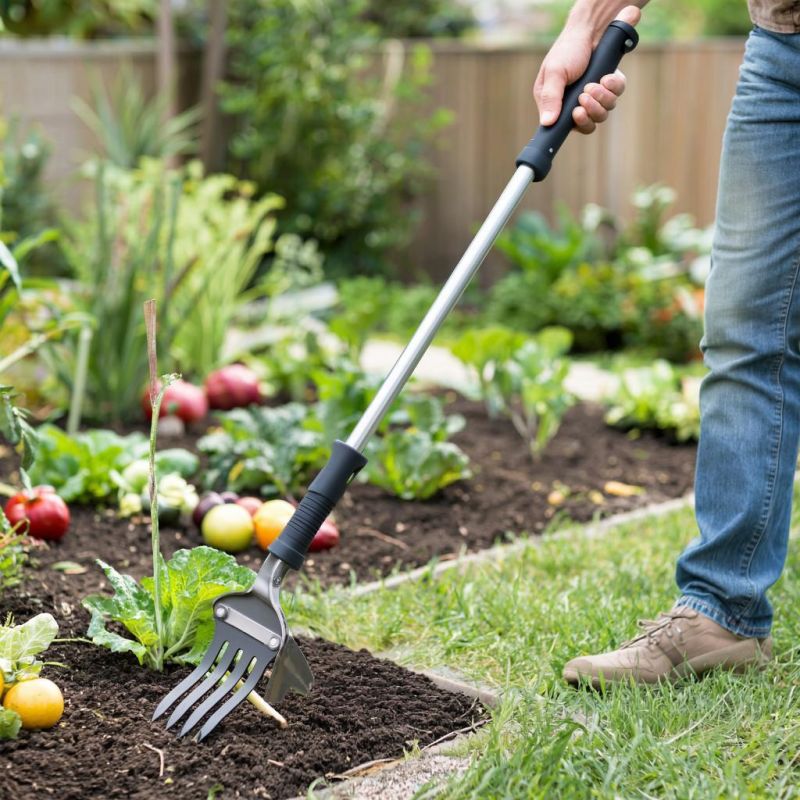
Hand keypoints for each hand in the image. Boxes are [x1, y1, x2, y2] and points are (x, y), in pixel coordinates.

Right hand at [534, 5, 640, 133]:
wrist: (591, 29)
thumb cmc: (567, 49)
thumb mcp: (554, 73)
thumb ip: (550, 98)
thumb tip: (546, 123)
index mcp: (556, 103)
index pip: (564, 127)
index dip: (575, 124)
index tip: (577, 113)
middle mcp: (573, 103)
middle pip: (588, 125)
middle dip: (591, 111)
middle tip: (585, 95)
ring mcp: (592, 97)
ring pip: (603, 113)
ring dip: (601, 99)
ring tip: (594, 83)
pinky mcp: (607, 88)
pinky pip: (615, 96)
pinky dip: (613, 87)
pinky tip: (606, 77)